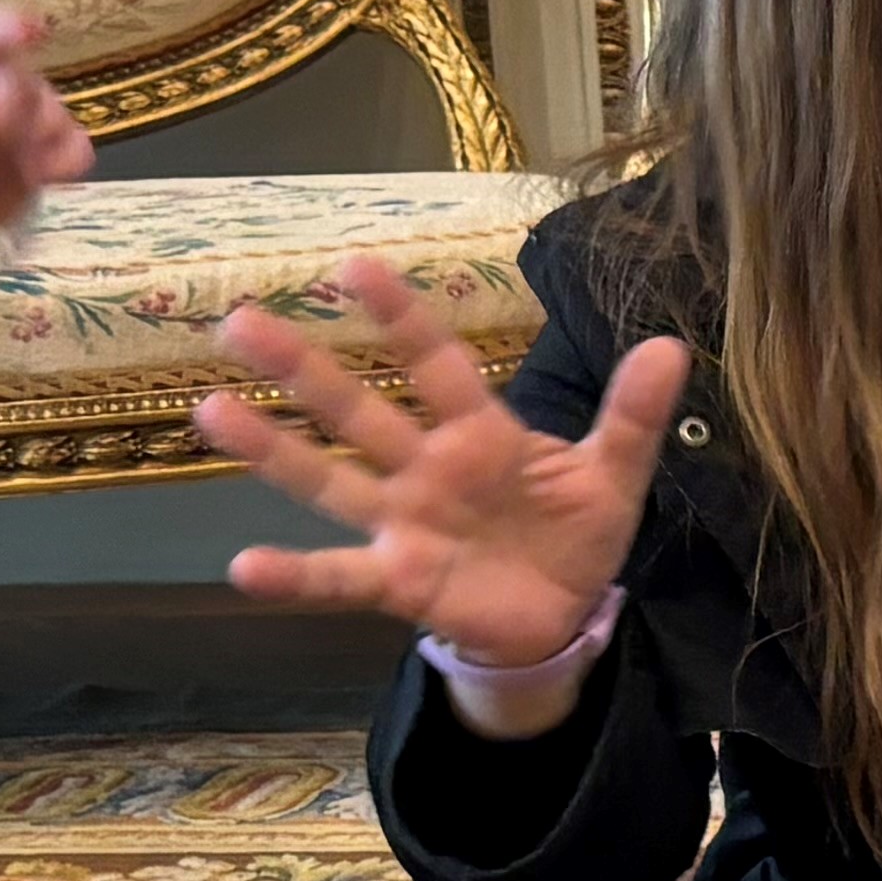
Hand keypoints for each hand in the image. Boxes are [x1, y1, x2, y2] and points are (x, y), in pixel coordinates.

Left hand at [0, 3, 95, 230]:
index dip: (7, 29)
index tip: (31, 31)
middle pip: (22, 81)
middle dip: (4, 115)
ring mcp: (31, 114)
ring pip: (54, 114)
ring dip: (25, 143)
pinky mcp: (53, 149)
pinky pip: (77, 147)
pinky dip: (61, 163)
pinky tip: (33, 176)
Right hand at [194, 251, 690, 674]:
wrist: (563, 616)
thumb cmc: (573, 531)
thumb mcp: (613, 474)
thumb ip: (632, 415)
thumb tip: (671, 345)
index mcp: (480, 431)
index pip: (436, 363)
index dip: (401, 316)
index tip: (354, 264)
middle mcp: (427, 468)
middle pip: (359, 410)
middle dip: (302, 367)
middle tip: (238, 319)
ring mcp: (404, 522)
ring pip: (329, 478)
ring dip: (272, 449)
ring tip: (210, 410)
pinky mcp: (399, 581)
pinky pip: (339, 576)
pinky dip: (293, 575)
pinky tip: (243, 567)